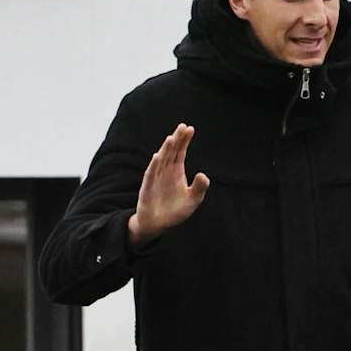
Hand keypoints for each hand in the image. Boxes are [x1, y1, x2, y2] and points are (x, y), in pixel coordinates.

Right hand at [128, 123, 209, 246]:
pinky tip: (158, 156)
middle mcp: (165, 171)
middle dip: (177, 139)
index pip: (180, 152)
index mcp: (176, 172)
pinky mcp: (148, 188)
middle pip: (171, 152)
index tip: (190, 128)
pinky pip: (151, 174)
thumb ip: (199, 188)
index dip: (185, 141)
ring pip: (161, 160)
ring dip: (166, 149)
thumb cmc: (175, 211)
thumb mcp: (193, 200)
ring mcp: (156, 178)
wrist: (158, 224)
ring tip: (172, 138)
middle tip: (182, 126)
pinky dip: (154, 165)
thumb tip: (203, 174)